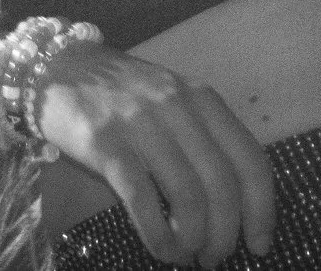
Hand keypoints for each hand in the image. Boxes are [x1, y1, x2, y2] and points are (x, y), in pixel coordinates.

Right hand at [30, 41, 276, 266]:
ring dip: (192, 239)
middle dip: (224, 234)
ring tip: (187, 256)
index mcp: (204, 100)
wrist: (58, 68)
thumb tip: (231, 210)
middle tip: (214, 258)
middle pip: (222, 185)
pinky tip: (160, 249)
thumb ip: (202, 140)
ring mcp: (141, 123)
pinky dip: (157, 233)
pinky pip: (142, 198)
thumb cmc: (123, 94)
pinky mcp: (105, 141)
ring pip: (187, 195)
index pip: (251, 160)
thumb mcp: (174, 103)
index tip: (259, 244)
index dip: (262, 210)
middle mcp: (179, 108)